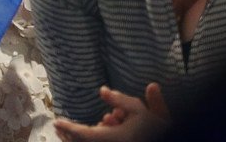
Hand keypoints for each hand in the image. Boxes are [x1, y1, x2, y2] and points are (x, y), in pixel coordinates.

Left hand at [54, 84, 169, 141]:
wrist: (169, 138)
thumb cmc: (156, 128)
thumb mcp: (141, 110)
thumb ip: (121, 99)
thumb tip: (102, 90)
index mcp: (116, 138)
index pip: (86, 135)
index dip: (69, 129)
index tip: (57, 122)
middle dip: (69, 136)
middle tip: (58, 128)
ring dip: (76, 141)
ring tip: (65, 133)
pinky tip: (86, 136)